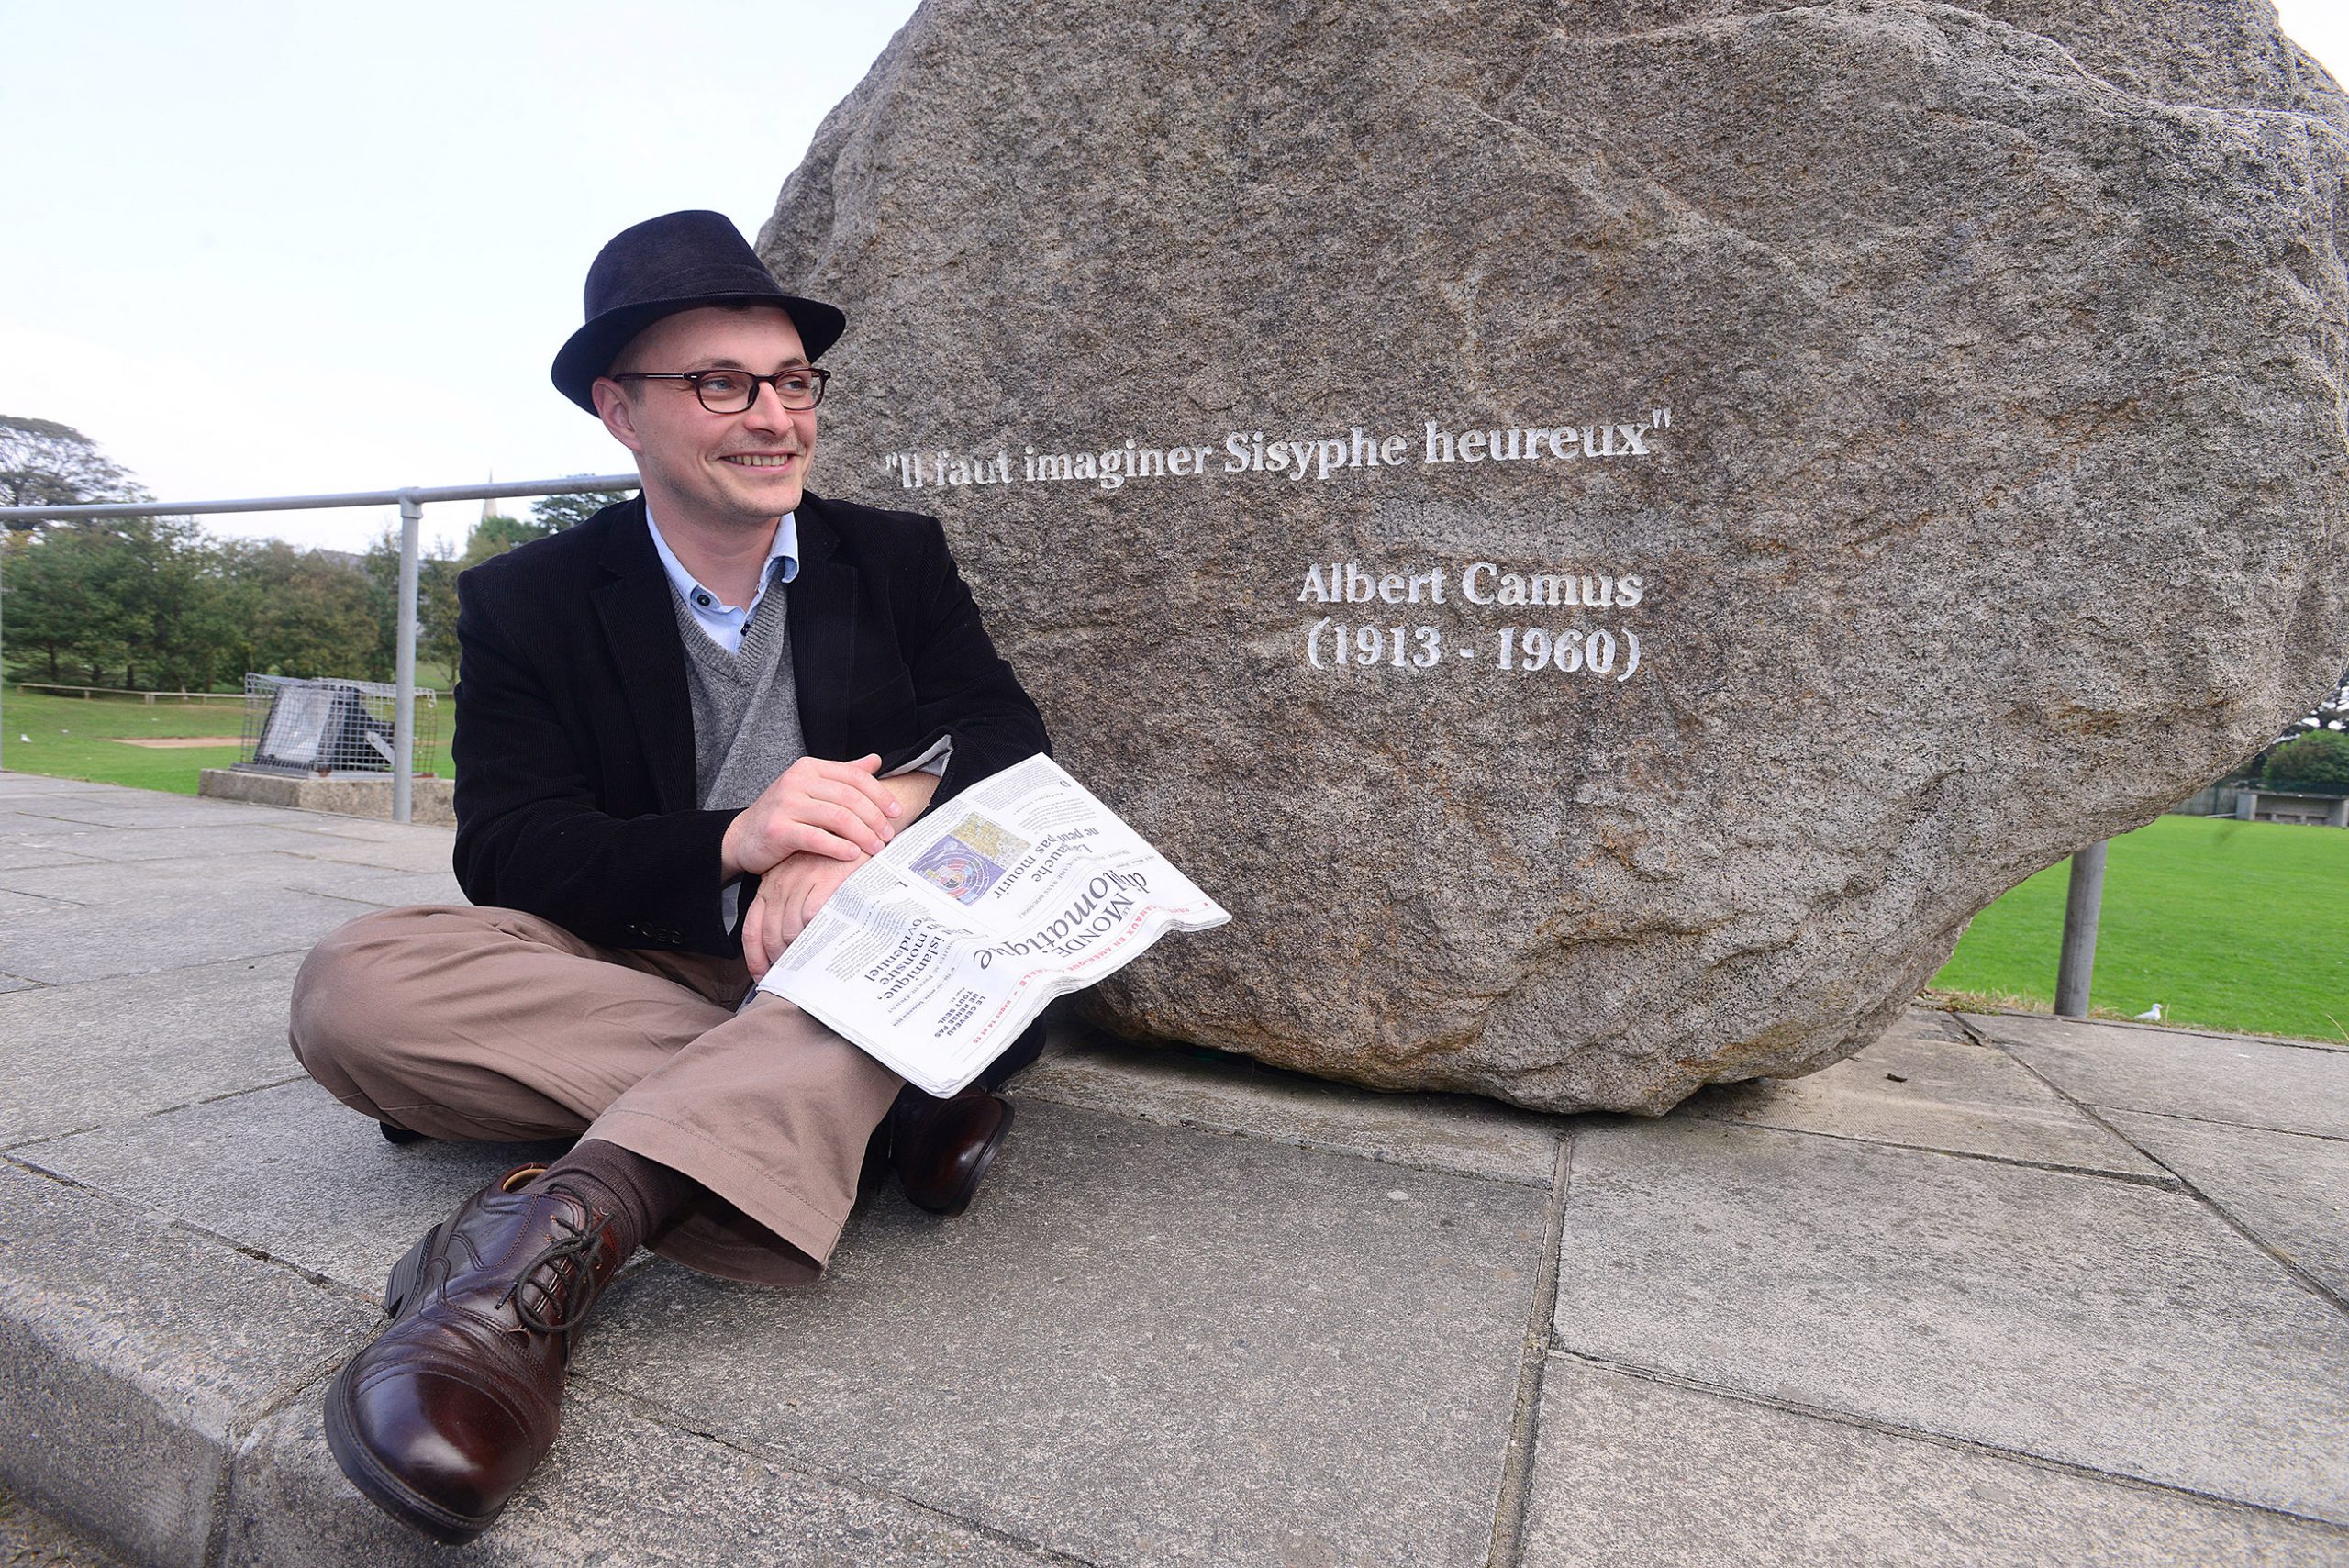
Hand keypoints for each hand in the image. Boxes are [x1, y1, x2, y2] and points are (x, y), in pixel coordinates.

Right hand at [722, 754, 901, 877]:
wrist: (743, 837)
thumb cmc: (783, 814)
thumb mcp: (812, 788)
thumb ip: (843, 775)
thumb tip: (875, 760)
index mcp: (809, 768)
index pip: (854, 777)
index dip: (880, 794)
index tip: (896, 812)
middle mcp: (796, 781)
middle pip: (850, 798)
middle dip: (875, 818)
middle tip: (888, 835)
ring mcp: (785, 804)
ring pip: (837, 817)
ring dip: (863, 835)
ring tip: (876, 848)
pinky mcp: (778, 829)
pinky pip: (817, 838)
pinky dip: (839, 847)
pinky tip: (852, 855)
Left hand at [741, 849, 866, 978]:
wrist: (860, 832)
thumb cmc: (834, 860)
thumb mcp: (804, 879)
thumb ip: (792, 906)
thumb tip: (789, 945)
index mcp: (770, 885)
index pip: (752, 929)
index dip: (755, 958)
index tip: (763, 976)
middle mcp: (780, 883)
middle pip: (769, 934)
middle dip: (780, 960)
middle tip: (794, 975)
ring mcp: (801, 881)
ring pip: (789, 929)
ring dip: (799, 951)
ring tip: (812, 964)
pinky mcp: (824, 880)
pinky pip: (811, 916)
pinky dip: (816, 933)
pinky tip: (825, 943)